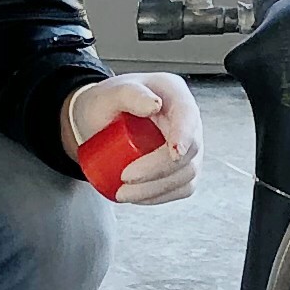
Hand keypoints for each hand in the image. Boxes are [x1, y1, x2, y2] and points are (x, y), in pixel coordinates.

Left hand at [61, 71, 202, 204]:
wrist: (100, 123)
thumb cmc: (105, 105)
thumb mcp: (108, 94)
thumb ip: (128, 93)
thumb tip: (154, 105)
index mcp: (174, 94)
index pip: (188, 115)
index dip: (184, 135)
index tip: (173, 154)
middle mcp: (187, 120)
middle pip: (189, 151)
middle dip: (158, 170)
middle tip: (124, 177)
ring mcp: (188, 145)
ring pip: (186, 175)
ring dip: (156, 189)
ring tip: (123, 192)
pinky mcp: (182, 168)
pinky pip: (181, 188)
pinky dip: (160, 197)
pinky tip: (138, 197)